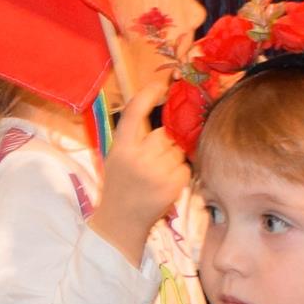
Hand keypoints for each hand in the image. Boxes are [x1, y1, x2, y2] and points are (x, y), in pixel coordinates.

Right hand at [85, 88, 189, 262]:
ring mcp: (156, 171)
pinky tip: (165, 183)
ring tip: (157, 174)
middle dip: (165, 141)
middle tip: (154, 158)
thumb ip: (134, 137)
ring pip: (178, 149)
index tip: (162, 82)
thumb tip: (165, 114)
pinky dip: (180, 172)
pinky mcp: (173, 184)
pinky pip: (185, 166)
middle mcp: (138, 157)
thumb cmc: (119, 186)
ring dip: (173, 158)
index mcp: (120, 148)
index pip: (135, 112)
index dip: (149, 93)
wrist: (121, 222)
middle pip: (165, 133)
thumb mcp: (117, 158)